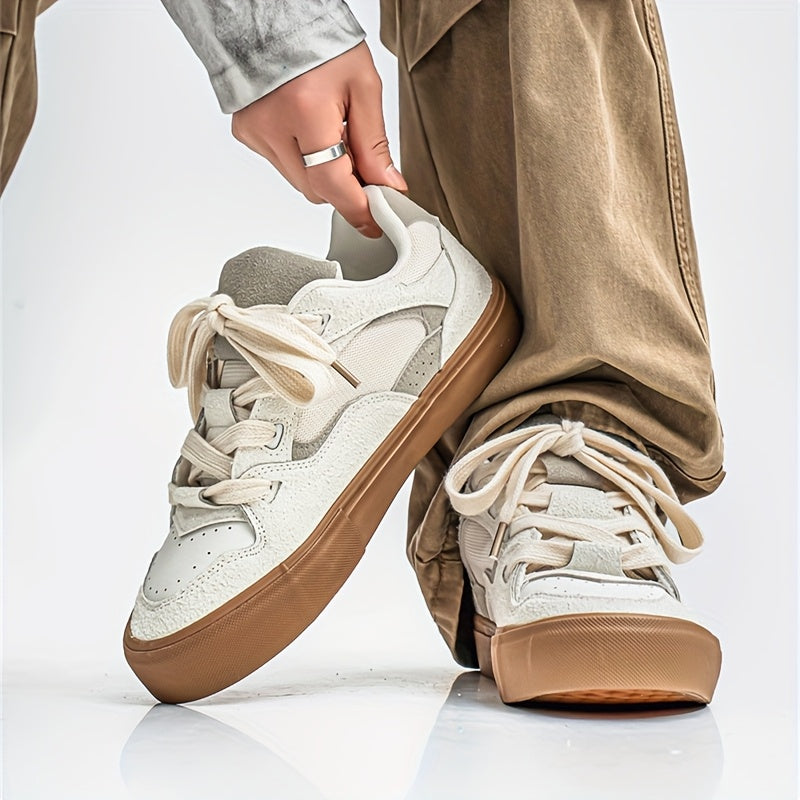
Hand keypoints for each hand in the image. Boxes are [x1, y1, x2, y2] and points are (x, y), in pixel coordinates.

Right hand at [231, 42, 406, 237]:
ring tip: (331, 135)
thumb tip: (387, 185)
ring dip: (322, 173)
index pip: (333, 183)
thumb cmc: (319, 41)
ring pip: (300, 182)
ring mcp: (255, 133)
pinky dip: (302, 159)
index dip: (357, 208)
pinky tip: (306, 129)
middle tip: (361, 164)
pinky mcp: (247, 134)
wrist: (274, 15)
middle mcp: (273, 126)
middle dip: (343, 185)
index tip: (374, 222)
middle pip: (317, 190)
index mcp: (305, 111)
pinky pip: (283, 166)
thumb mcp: (363, 86)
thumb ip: (375, 143)